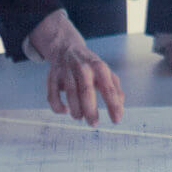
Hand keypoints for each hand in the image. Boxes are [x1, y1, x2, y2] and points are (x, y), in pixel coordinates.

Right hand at [27, 11, 122, 125]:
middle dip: (90, 110)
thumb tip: (119, 107)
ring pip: (70, 94)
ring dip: (76, 110)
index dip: (113, 105)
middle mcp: (83, 68)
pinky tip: (65, 111)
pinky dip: (58, 107)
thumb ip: (115, 89)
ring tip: (80, 118)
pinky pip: (52, 95)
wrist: (66, 48)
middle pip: (86, 91)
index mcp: (99, 67)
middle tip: (94, 123)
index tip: (116, 120)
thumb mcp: (106, 72)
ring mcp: (66, 72)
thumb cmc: (90, 65)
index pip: (108, 88)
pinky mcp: (53, 77)